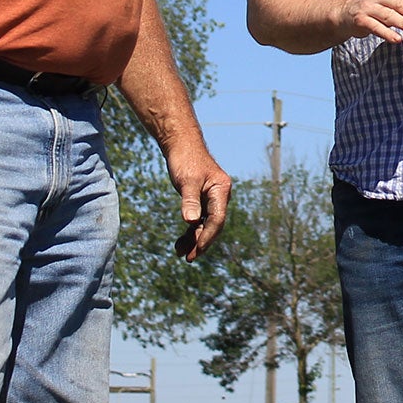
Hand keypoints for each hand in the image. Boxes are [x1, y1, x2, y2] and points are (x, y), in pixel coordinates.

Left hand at [166, 140, 231, 260]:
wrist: (180, 143)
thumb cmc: (185, 159)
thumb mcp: (187, 180)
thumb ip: (190, 201)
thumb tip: (191, 222)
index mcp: (221, 190)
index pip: (217, 219)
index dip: (207, 236)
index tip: (196, 249)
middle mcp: (220, 195)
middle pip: (213, 225)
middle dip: (201, 242)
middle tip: (189, 258)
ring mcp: (211, 198)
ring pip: (205, 224)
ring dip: (193, 239)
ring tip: (180, 253)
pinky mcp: (201, 198)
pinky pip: (198, 219)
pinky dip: (190, 230)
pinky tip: (180, 242)